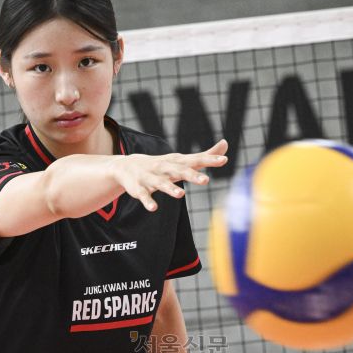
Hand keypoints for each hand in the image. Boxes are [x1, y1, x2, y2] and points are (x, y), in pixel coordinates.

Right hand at [111, 139, 227, 210]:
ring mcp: (151, 178)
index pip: (196, 160)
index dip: (210, 160)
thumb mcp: (183, 160)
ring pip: (161, 183)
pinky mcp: (139, 189)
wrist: (126, 166)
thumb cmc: (162, 165)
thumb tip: (225, 144)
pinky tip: (153, 208)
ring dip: (170, 188)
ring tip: (180, 195)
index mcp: (177, 162)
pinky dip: (148, 201)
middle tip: (206, 181)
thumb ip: (205, 155)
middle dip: (192, 175)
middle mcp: (165, 168)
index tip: (223, 160)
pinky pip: (144, 195)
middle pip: (180, 171)